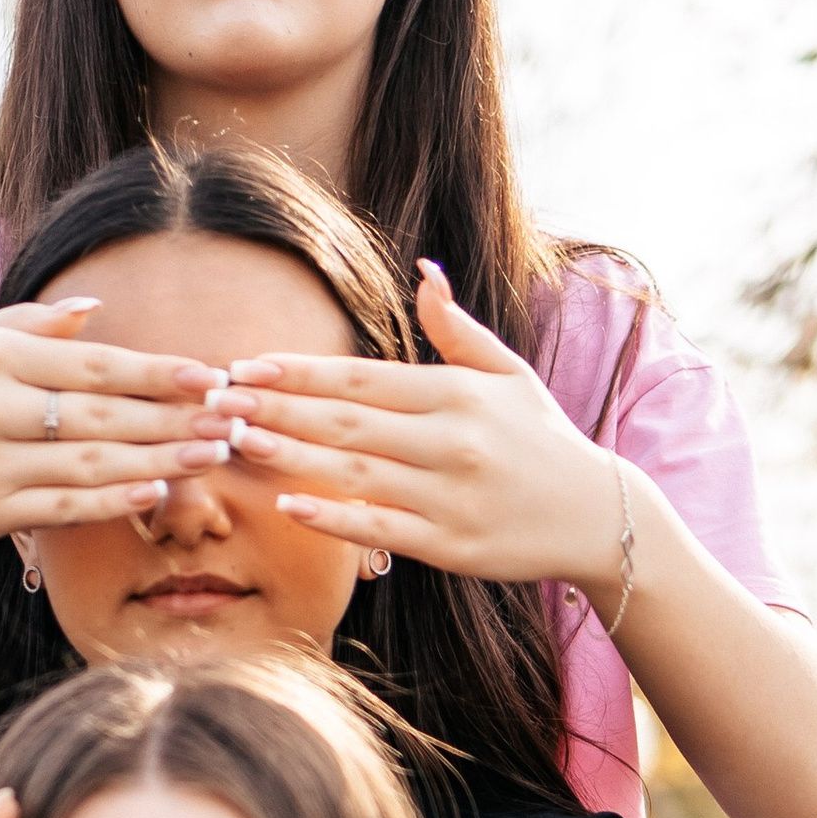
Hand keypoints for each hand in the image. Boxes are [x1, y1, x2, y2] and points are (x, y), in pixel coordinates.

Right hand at [0, 295, 231, 546]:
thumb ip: (31, 324)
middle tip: (232, 418)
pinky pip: (63, 506)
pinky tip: (158, 490)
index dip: (158, 371)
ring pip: (91, 463)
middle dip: (175, 417)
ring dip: (161, 459)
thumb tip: (98, 309)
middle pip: (102, 414)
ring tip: (213, 453)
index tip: (211, 374)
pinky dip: (113, 500)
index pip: (93, 364)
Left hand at [210, 263, 626, 606]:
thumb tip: (424, 272)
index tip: (248, 364)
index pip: (362, 378)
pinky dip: (333, 518)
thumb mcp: (509, 373)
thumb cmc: (542, 440)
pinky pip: (380, 530)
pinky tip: (288, 506)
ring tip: (237, 441)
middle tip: (219, 400)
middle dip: (276, 408)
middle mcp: (450, 440)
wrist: (597, 516)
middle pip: (346, 421)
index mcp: (456, 392)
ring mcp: (448, 495)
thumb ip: (457, 328)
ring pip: (353, 472)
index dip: (301, 371)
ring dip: (289, 455)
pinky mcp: (450, 545)